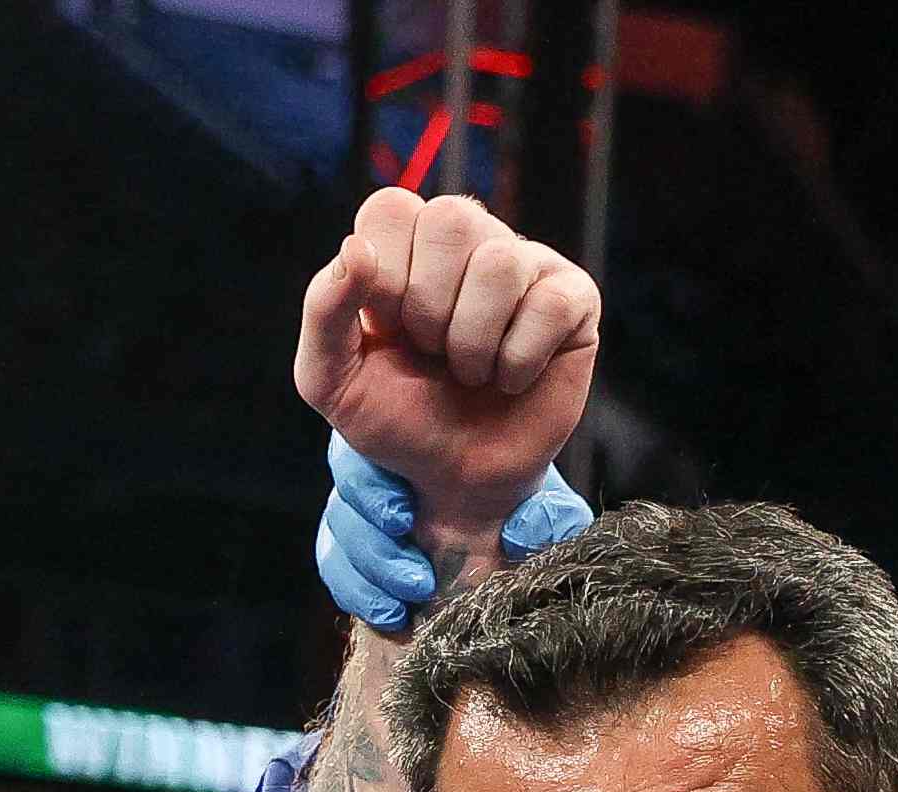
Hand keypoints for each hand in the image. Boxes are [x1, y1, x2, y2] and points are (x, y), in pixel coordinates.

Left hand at [292, 189, 599, 536]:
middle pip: (452, 218)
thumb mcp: (331, 379)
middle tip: (432, 352)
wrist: (453, 478)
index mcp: (407, 246)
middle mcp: (469, 242)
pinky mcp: (573, 298)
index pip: (392, 207)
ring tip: (471, 371)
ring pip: (500, 261)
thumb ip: (324, 311)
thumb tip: (356, 248)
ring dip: (473, 342)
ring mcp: (525, 264)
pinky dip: (517, 361)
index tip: (388, 329)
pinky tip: (510, 379)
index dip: (385, 277)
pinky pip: (549, 304)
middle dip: (429, 307)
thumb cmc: (395, 419)